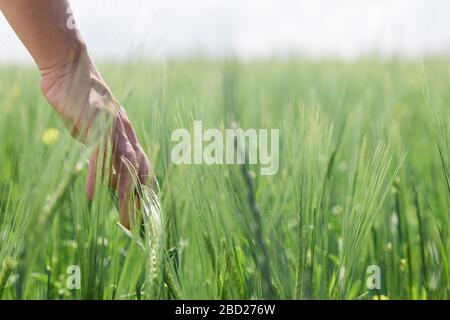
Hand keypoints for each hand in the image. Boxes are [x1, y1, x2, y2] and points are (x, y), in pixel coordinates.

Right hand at [40, 51, 153, 228]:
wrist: (71, 70)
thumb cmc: (82, 105)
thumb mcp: (96, 135)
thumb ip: (105, 155)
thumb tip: (109, 180)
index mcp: (129, 137)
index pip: (144, 168)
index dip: (147, 192)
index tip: (146, 214)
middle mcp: (127, 134)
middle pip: (140, 172)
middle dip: (140, 201)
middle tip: (135, 225)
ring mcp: (114, 129)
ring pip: (126, 167)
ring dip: (124, 194)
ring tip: (121, 218)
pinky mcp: (97, 124)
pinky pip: (99, 155)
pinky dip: (95, 175)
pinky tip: (90, 194)